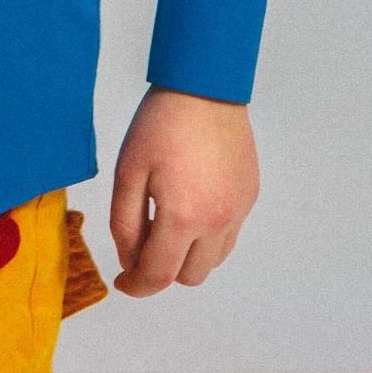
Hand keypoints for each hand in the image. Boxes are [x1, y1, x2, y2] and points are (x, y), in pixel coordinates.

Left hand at [108, 86, 259, 295]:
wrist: (204, 86)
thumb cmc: (160, 124)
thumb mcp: (128, 171)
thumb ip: (125, 224)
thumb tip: (130, 262)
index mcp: (184, 217)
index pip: (159, 276)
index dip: (136, 286)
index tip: (122, 282)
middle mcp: (218, 222)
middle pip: (188, 276)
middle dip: (162, 268)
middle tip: (143, 239)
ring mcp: (239, 211)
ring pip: (212, 261)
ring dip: (188, 255)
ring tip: (167, 219)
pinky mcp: (249, 196)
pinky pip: (229, 235)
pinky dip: (208, 235)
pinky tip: (192, 203)